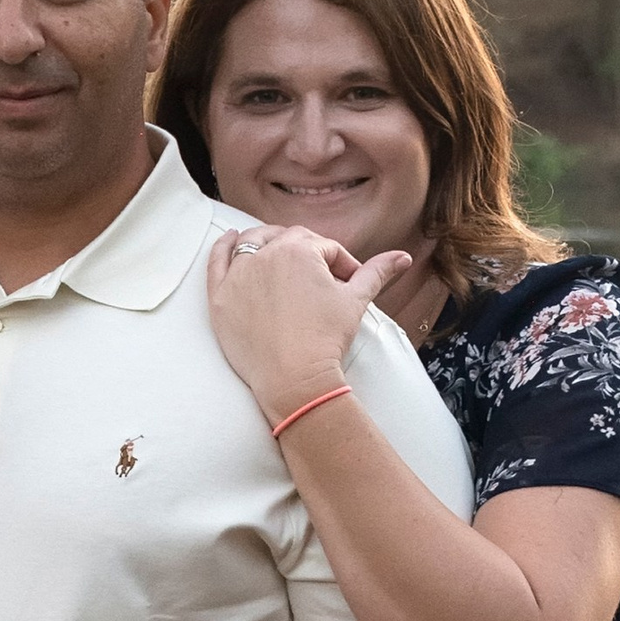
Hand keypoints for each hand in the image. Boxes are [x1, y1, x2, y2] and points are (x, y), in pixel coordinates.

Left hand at [206, 229, 417, 421]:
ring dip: (264, 242)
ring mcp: (239, 275)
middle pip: (288, 241)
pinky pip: (217, 262)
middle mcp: (266, 254)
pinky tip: (230, 239)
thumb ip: (377, 273)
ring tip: (275, 250)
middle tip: (317, 275)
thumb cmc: (325, 341)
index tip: (346, 284)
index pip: (323, 247)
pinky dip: (222, 248)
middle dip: (306, 253)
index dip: (339, 263)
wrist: (293, 380)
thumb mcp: (355, 302)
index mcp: (300, 250)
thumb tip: (402, 257)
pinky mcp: (220, 297)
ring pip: (251, 244)